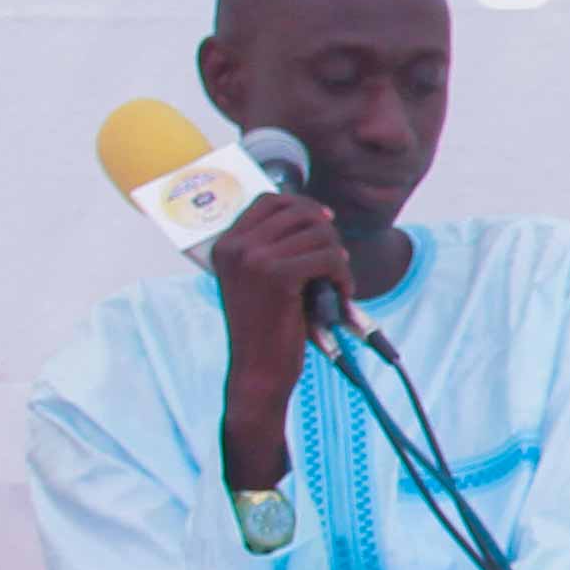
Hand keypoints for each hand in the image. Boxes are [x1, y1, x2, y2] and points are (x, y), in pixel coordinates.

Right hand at [210, 188, 348, 367]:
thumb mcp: (258, 279)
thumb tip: (315, 212)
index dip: (303, 205)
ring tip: (337, 281)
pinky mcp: (278, 275)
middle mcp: (236, 247)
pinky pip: (328, 257)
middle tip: (335, 258)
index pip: (269, 200)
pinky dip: (343, 274)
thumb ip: (274, 246)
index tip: (325, 221)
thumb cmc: (266, 326)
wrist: (258, 369)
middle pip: (299, 212)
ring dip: (338, 256)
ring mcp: (254, 259)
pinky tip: (341, 292)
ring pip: (319, 233)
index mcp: (226, 245)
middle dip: (327, 232)